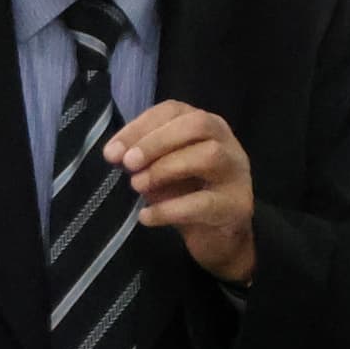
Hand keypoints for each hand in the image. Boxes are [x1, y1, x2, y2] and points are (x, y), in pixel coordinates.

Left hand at [106, 102, 255, 286]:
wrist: (220, 237)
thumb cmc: (189, 195)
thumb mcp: (163, 170)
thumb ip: (143, 158)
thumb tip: (115, 153)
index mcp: (206, 126)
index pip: (174, 111)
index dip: (140, 127)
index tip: (113, 151)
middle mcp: (227, 142)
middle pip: (197, 125)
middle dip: (156, 141)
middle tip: (128, 164)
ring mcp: (236, 173)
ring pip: (208, 156)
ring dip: (165, 168)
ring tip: (137, 185)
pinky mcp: (237, 206)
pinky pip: (204, 203)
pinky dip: (170, 209)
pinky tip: (147, 216)